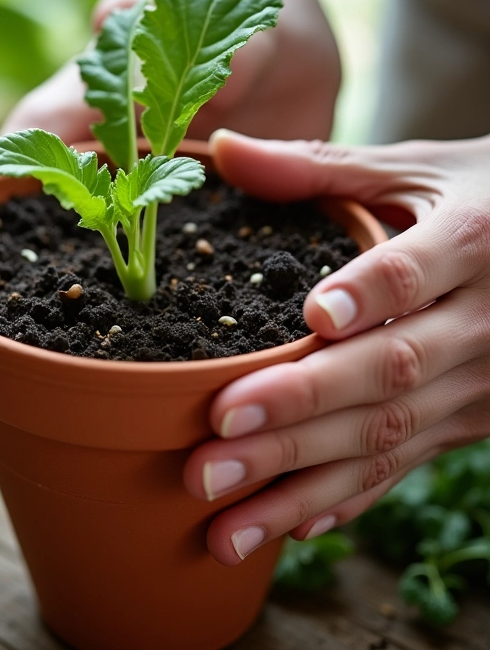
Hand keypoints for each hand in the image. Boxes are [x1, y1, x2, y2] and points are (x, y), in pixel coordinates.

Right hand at [0, 0, 340, 456]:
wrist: (282, 43)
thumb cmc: (227, 8)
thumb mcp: (198, 12)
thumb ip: (159, 21)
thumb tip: (116, 10)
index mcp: (60, 134)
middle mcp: (66, 191)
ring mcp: (103, 232)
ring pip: (25, 313)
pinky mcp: (151, 261)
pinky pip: (95, 325)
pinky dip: (55, 375)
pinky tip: (30, 422)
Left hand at [184, 130, 489, 564]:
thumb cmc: (480, 198)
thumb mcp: (414, 170)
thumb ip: (319, 168)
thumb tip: (225, 149)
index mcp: (473, 241)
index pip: (416, 271)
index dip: (370, 293)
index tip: (311, 320)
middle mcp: (483, 322)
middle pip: (389, 371)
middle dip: (298, 413)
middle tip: (211, 449)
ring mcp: (479, 385)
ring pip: (388, 437)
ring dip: (302, 483)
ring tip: (223, 525)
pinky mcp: (468, 422)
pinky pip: (405, 466)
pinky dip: (347, 498)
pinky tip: (288, 525)